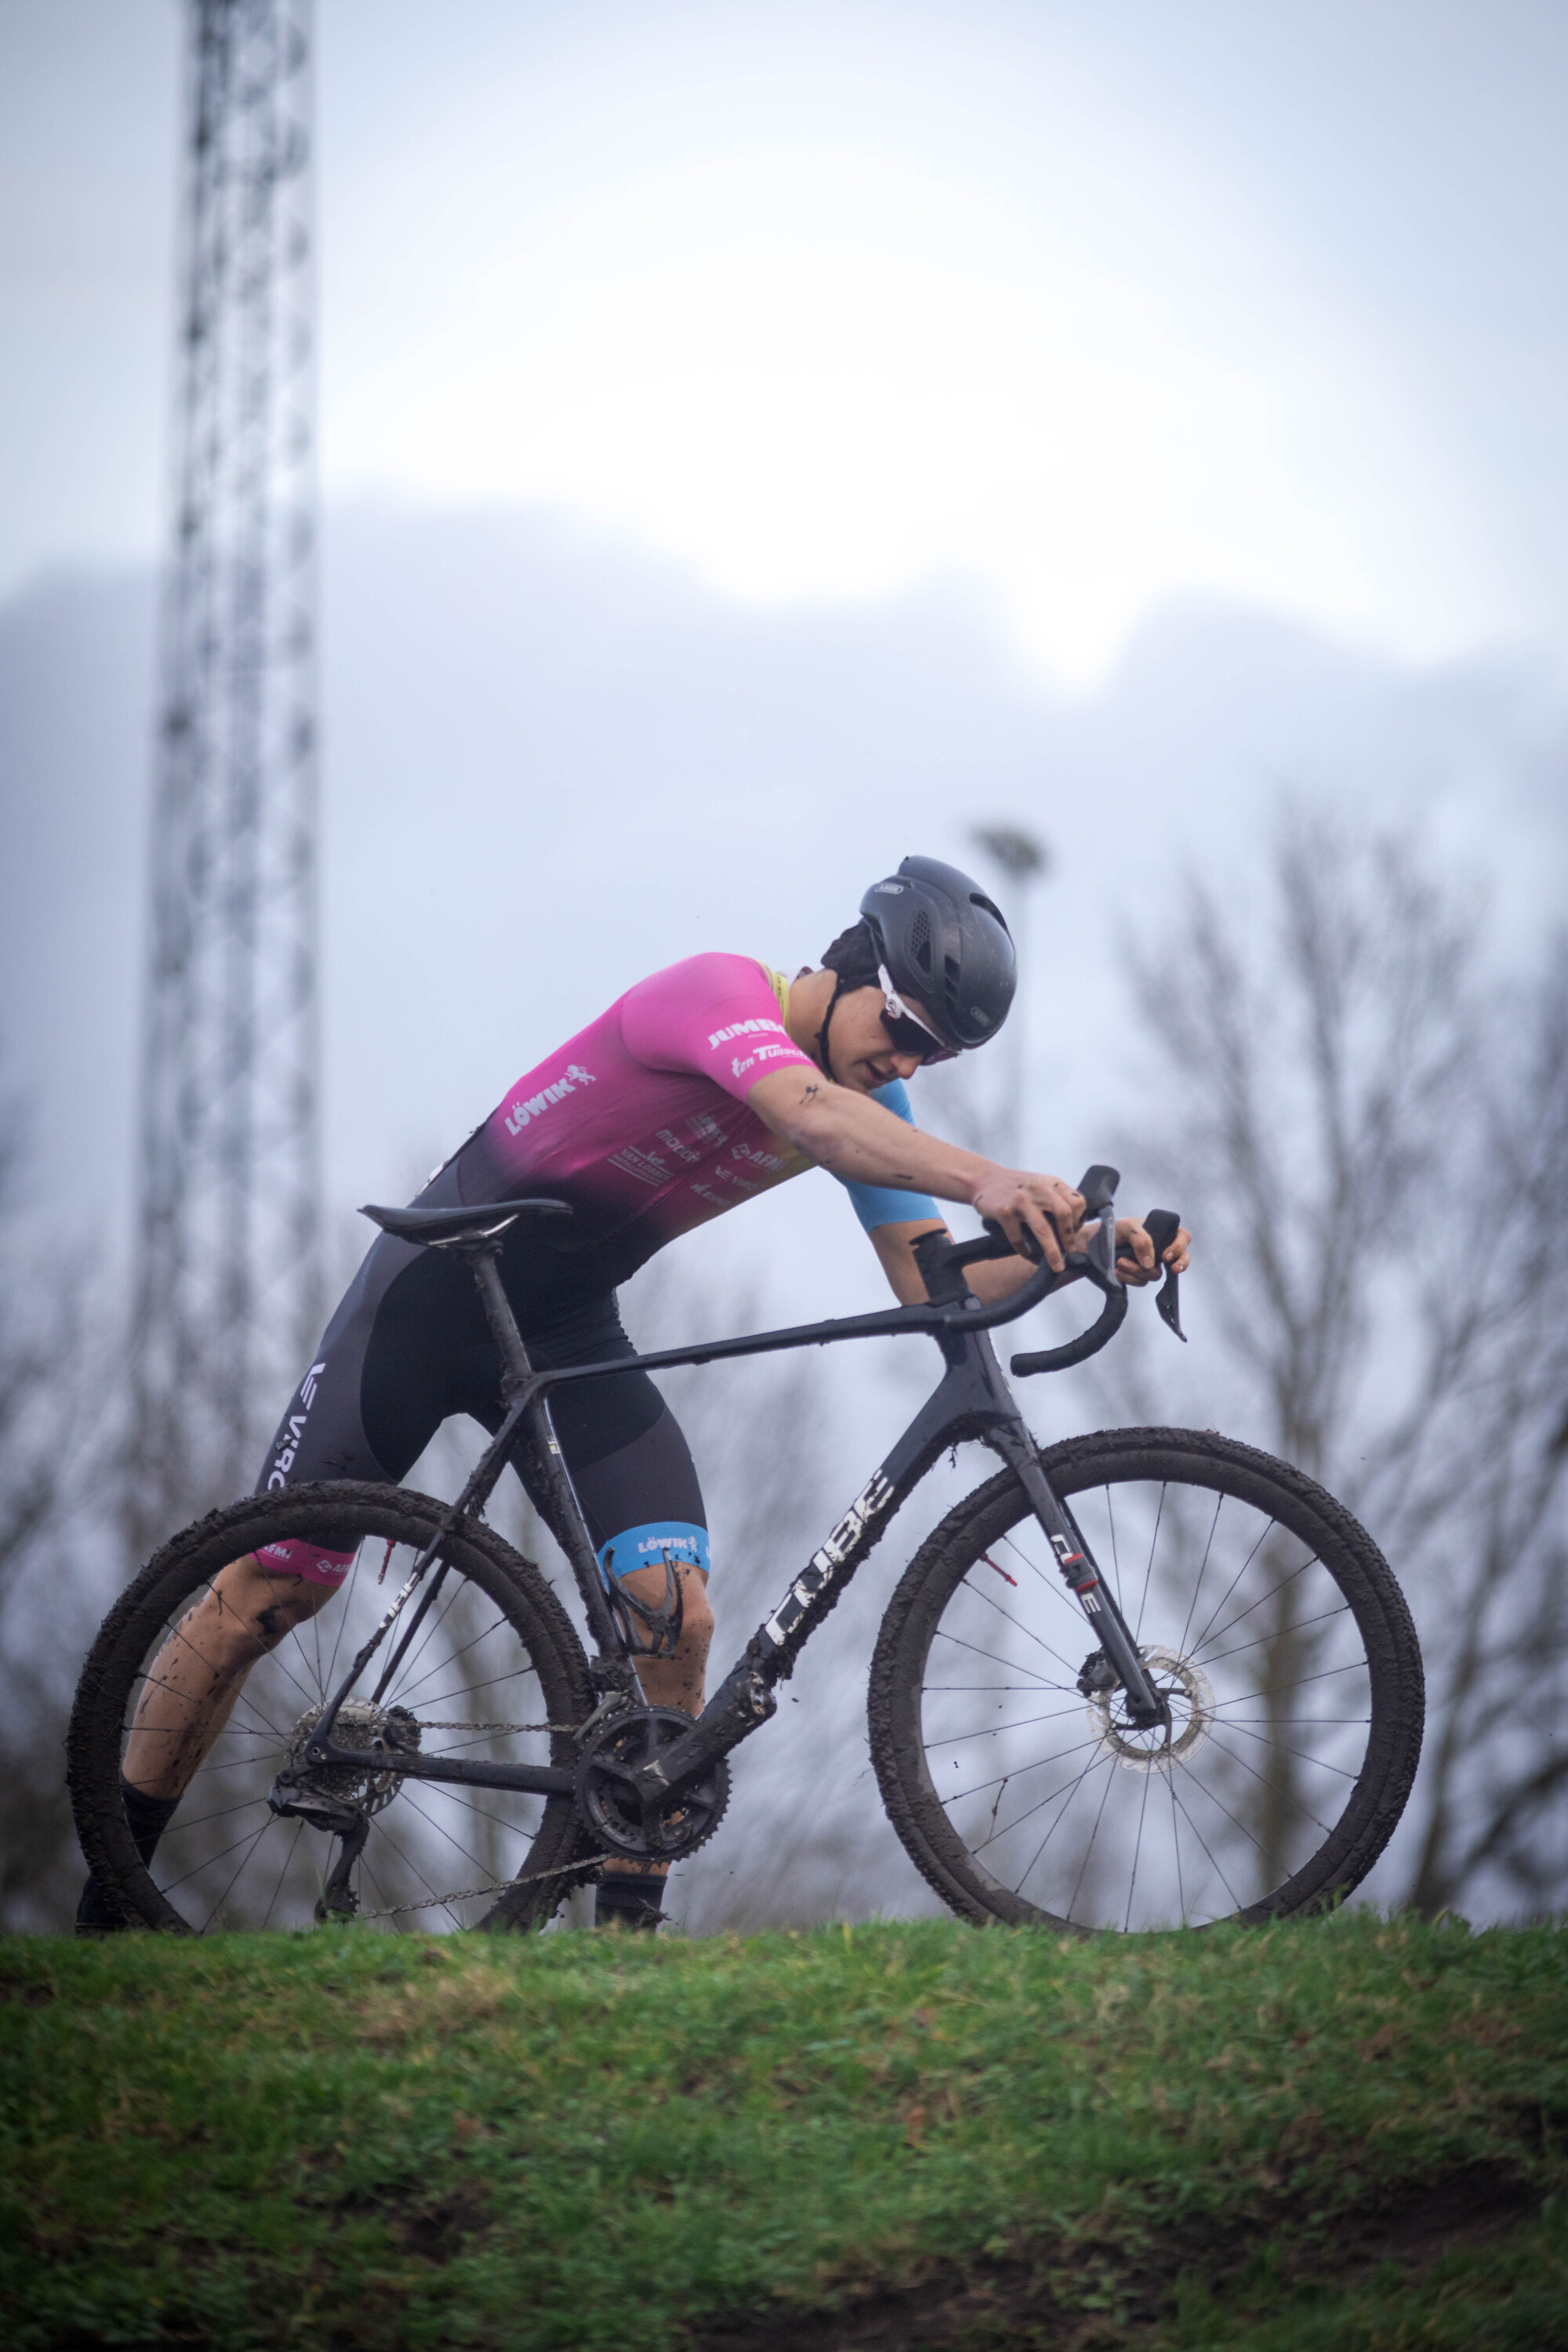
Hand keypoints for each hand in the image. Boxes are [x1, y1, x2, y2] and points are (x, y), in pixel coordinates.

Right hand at [970, 1170, 1085, 1271]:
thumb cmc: (1016, 1187)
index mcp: (1051, 1183)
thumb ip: (1056, 1199)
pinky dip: (1024, 1249)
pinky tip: (1026, 1253)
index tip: (1075, 1233)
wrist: (984, 1179)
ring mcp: (1021, 1200)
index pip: (1076, 1201)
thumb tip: (1075, 1229)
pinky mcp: (1005, 1211)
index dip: (1079, 1220)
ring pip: (1043, 1230)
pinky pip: (1018, 1237)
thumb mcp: (1041, 1184)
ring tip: (1056, 1266)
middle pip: (1063, 1214)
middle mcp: (1039, 1189)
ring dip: (1052, 1252)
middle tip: (1069, 1252)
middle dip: (1069, 1237)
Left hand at [1114, 1217, 1192, 1286]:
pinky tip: (1118, 1271)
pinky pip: (1142, 1281)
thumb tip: (1150, 1263)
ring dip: (1137, 1270)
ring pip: (1155, 1274)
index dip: (1179, 1247)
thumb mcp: (1128, 1227)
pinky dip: (1130, 1278)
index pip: (1183, 1237)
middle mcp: (1160, 1248)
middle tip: (1173, 1269)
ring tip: (1120, 1262)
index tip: (1166, 1255)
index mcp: (1162, 1232)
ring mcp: (1152, 1263)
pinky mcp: (1141, 1275)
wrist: (1096, 1243)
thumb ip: (1141, 1240)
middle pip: (1182, 1259)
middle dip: (1180, 1265)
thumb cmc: (1114, 1230)